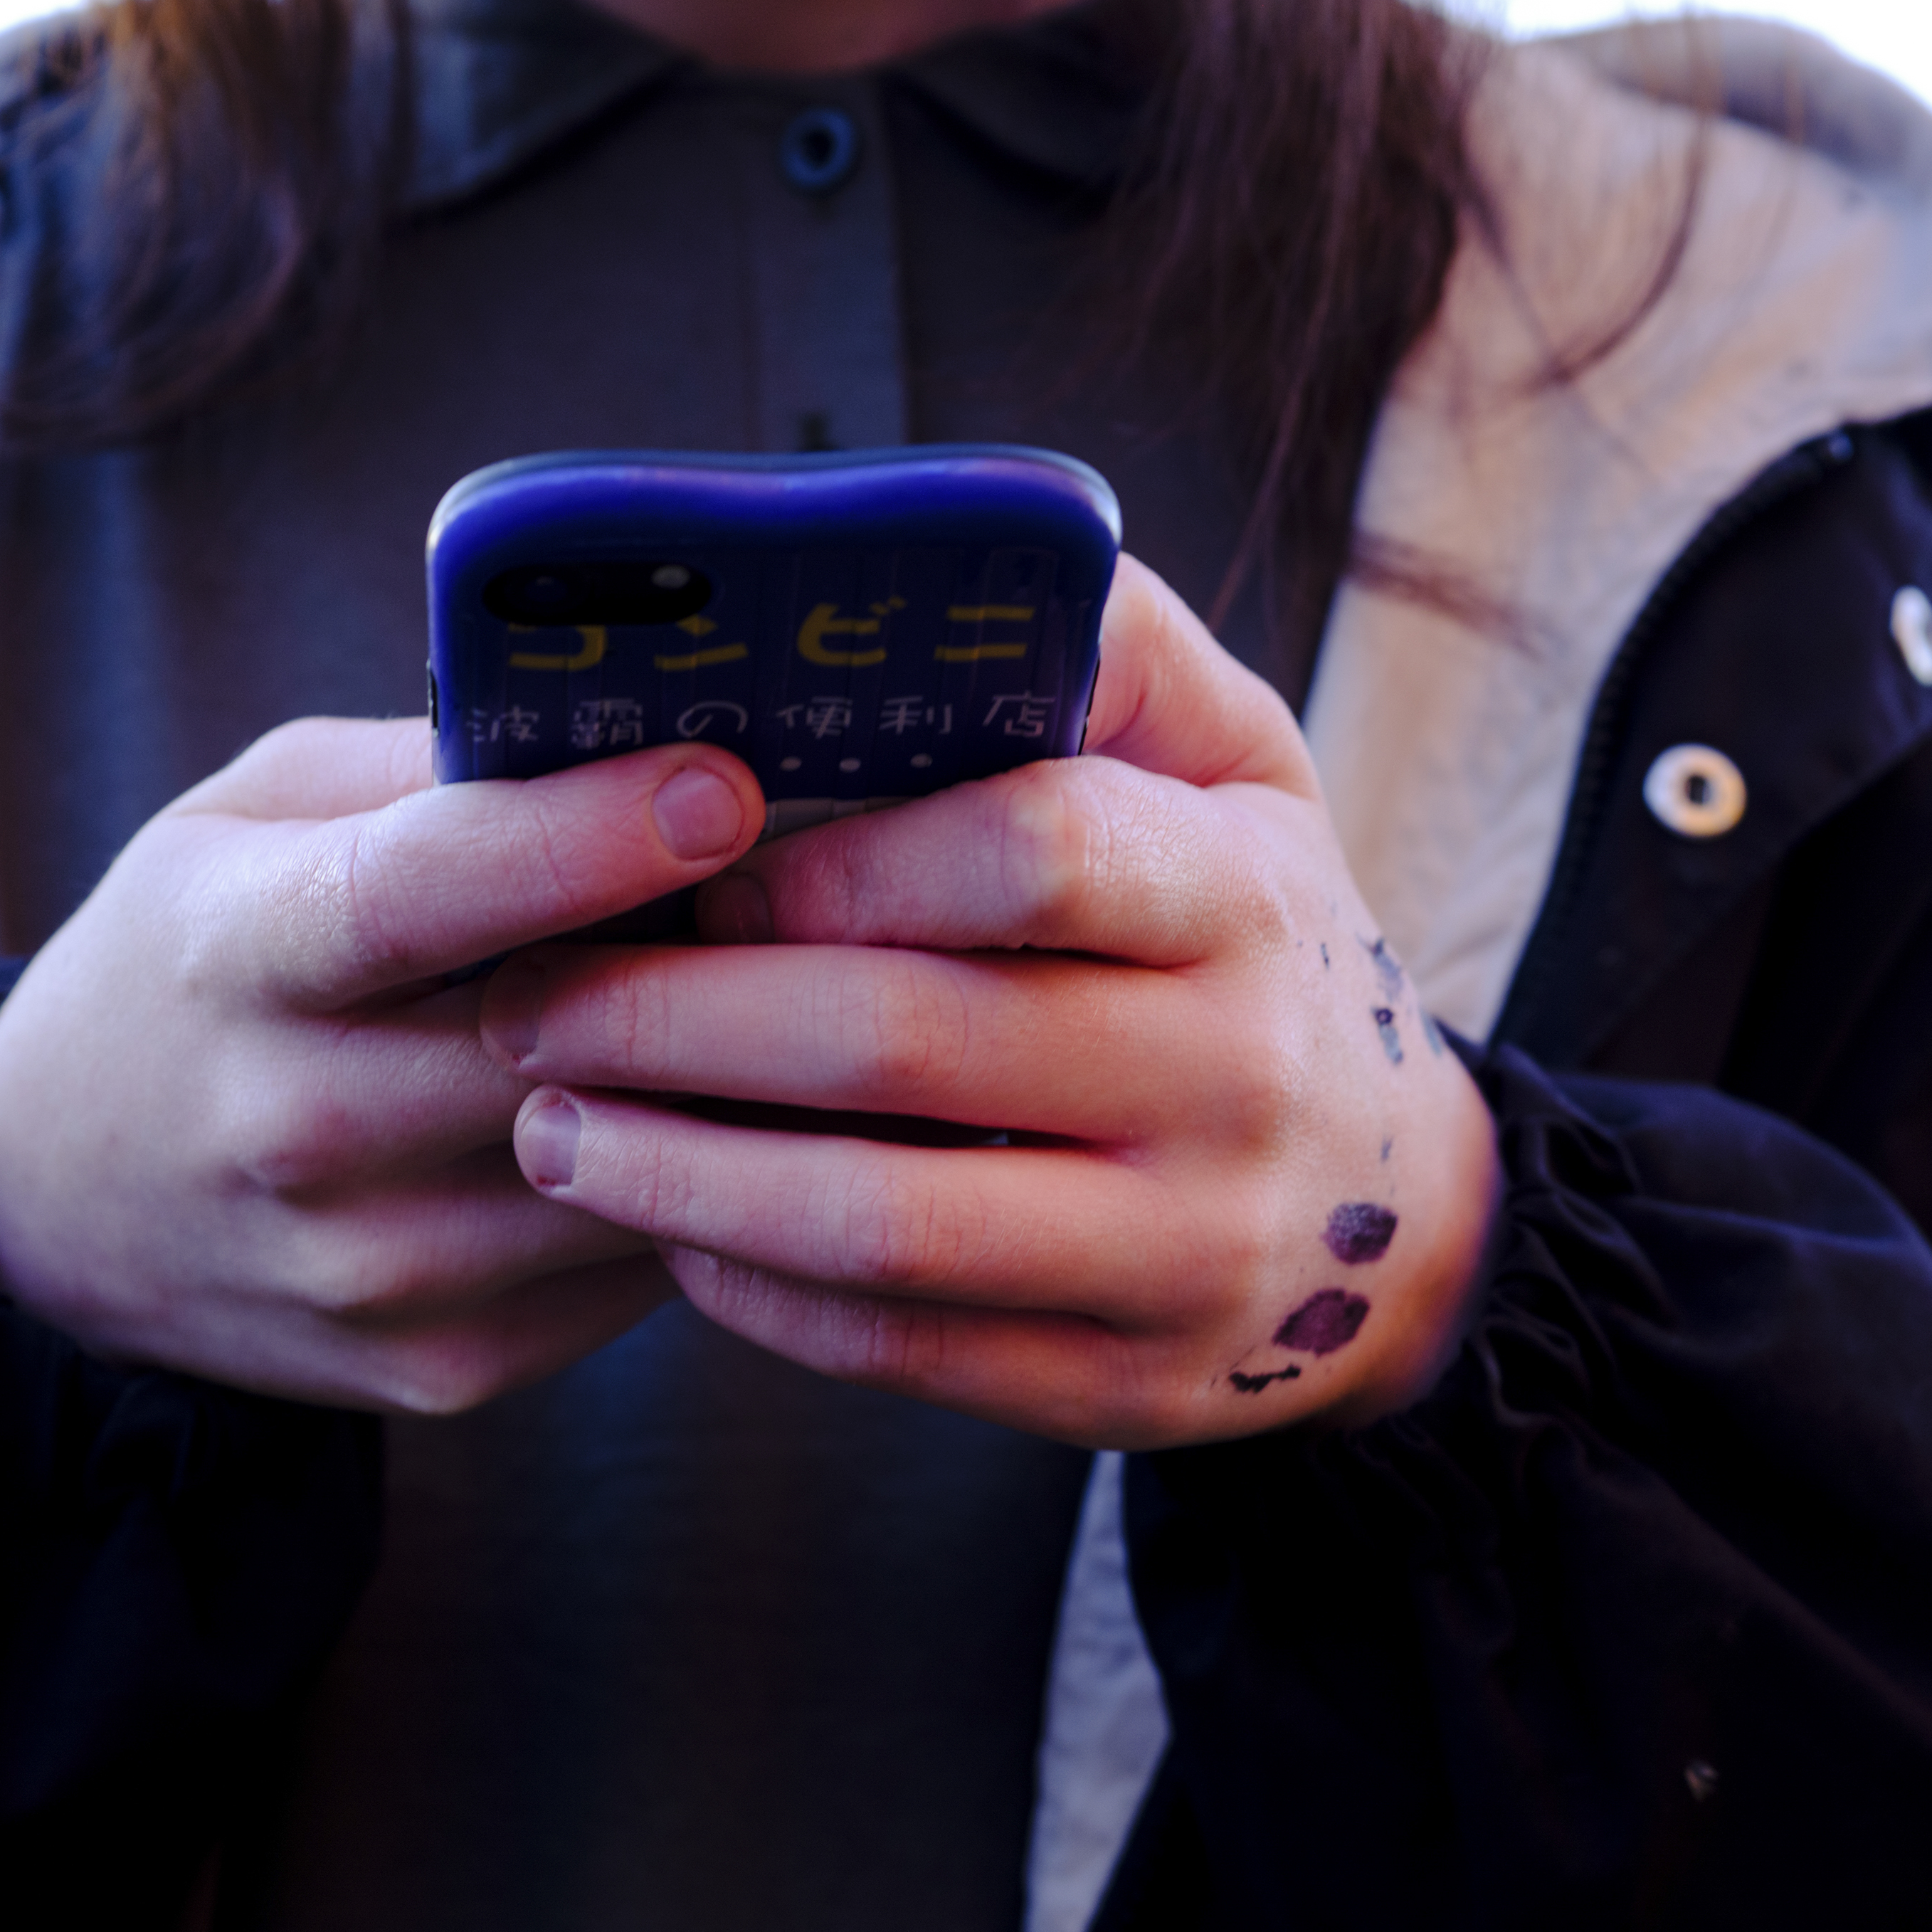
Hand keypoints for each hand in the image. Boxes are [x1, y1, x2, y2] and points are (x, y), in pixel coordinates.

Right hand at [0, 717, 766, 1411]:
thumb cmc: (193, 964)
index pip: (419, 896)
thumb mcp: (249, 819)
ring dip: (734, 1081)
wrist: (62, 1207)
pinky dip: (699, 1183)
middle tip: (812, 880)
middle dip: (712, 955)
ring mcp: (371, 1269)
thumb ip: (421, 769)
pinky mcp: (445, 1366)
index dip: (581, 838)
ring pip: (634, 1166)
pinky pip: (638, 1268)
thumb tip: (629, 715)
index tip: (721, 783)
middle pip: (559, 1039)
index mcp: (238, 955)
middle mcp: (293, 1126)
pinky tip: (713, 1114)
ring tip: (789, 993)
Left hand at [477, 558, 1502, 1449]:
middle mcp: (1230, 1078)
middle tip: (528, 1002)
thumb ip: (1108, 650)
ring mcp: (1181, 1251)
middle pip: (911, 1044)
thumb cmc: (1253, 942)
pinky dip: (758, 1291)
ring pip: (887, 1226)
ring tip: (550, 1129)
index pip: (1034, 850)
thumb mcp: (1239, 768)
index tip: (692, 865)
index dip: (841, 861)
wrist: (1403, 1218)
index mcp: (1240, 892)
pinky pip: (904, 1348)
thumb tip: (946, 545)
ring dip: (682, 1176)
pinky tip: (666, 1232)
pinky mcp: (1124, 1386)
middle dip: (679, 1019)